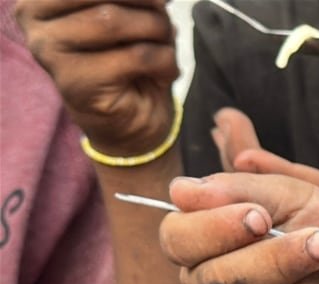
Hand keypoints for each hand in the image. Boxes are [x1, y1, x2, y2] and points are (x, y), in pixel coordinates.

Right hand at [15, 0, 177, 154]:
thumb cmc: (129, 55)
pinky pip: (133, 55)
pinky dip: (164, 60)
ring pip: (113, 20)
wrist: (132, 117)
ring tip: (165, 44)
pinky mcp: (75, 81)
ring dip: (156, 29)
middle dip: (144, 0)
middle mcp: (33, 17)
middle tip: (164, 11)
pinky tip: (164, 72)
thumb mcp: (131, 11)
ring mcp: (49, 50)